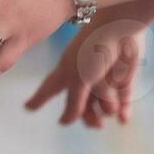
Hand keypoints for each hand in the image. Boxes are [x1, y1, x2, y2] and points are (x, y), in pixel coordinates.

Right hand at [25, 19, 144, 126]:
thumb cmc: (93, 50)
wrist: (122, 30)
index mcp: (65, 74)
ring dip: (108, 108)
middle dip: (88, 118)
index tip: (28, 107)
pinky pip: (123, 102)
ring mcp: (103, 80)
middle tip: (95, 124)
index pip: (48, 90)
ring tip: (112, 104)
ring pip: (103, 107)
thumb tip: (64, 123)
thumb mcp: (78, 80)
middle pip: (81, 107)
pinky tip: (124, 119)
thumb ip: (73, 104)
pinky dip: (124, 111)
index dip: (38, 99)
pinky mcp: (123, 79)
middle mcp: (82, 79)